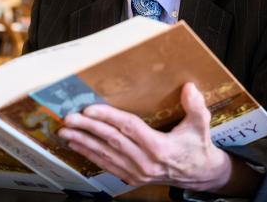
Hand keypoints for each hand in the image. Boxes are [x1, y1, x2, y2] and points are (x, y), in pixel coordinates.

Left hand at [58, 83, 260, 195]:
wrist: (199, 174)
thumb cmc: (197, 146)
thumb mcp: (201, 125)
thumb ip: (196, 107)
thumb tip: (189, 88)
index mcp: (160, 147)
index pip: (129, 128)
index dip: (108, 117)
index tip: (90, 108)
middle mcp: (145, 162)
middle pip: (112, 141)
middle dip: (88, 128)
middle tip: (69, 118)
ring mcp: (137, 172)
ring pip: (105, 155)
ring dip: (83, 142)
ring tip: (65, 131)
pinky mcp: (131, 178)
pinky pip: (106, 165)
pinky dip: (89, 155)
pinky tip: (76, 146)